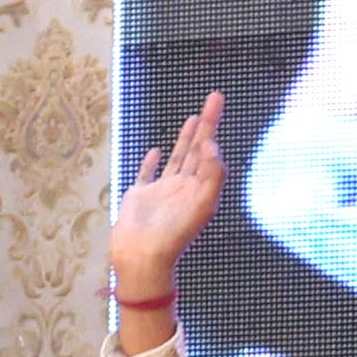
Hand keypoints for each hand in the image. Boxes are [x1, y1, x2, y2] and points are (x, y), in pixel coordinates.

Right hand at [106, 98, 229, 307]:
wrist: (143, 258)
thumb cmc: (174, 235)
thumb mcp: (203, 205)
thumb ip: (212, 175)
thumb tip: (213, 146)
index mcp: (201, 190)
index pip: (210, 153)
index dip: (214, 131)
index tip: (216, 107)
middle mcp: (184, 188)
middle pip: (197, 150)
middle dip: (207, 125)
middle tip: (215, 98)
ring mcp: (162, 192)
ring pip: (177, 159)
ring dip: (186, 139)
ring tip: (194, 118)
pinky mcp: (140, 197)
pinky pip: (147, 175)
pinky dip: (152, 162)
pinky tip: (156, 150)